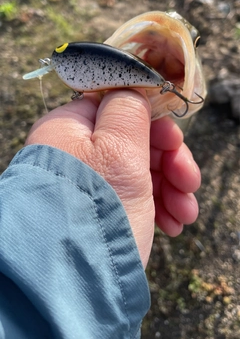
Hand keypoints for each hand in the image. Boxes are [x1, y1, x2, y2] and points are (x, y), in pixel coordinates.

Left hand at [25, 90, 199, 267]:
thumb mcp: (118, 148)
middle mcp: (74, 153)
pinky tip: (174, 224)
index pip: (117, 108)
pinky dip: (158, 206)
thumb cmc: (98, 208)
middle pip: (133, 141)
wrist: (77, 283)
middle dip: (168, 161)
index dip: (152, 123)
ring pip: (139, 170)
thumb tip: (132, 90)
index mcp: (70, 128)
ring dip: (170, 187)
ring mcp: (87, 183)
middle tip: (189, 181)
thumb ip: (128, 108)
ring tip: (186, 213)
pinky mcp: (99, 210)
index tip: (174, 143)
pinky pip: (134, 196)